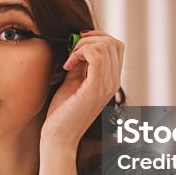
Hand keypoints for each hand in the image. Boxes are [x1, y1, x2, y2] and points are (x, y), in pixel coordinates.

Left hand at [40, 30, 123, 154]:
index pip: (116, 46)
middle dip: (90, 38)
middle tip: (72, 50)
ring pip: (105, 46)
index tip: (77, 44)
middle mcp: (113, 82)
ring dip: (83, 45)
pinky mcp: (95, 89)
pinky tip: (68, 65)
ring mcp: (106, 85)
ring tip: (69, 59)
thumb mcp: (74, 80)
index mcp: (110, 79)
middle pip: (114, 42)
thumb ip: (81, 64)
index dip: (96, 37)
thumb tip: (80, 44)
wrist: (59, 137)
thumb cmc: (63, 112)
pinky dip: (80, 53)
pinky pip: (97, 57)